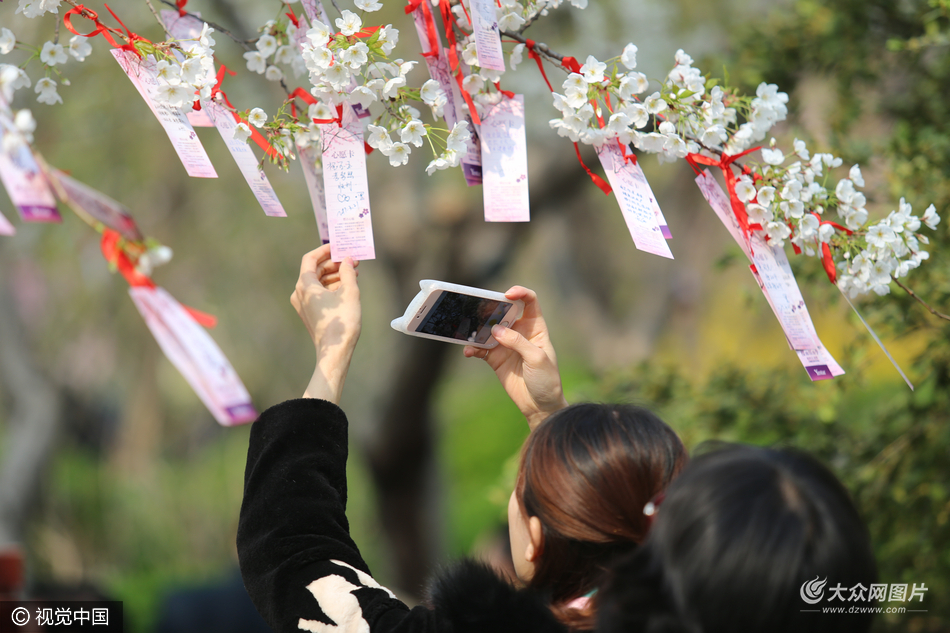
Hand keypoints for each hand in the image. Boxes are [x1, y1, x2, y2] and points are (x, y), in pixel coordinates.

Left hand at [290, 245, 360, 402]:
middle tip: (351, 260)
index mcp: (305, 285)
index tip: (338, 246)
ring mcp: (303, 305)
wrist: (335, 351)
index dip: (324, 250)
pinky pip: (319, 294)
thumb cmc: (342, 321)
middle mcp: (300, 293)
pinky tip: (347, 288)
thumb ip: (348, 271)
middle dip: (333, 264)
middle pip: (315, 271)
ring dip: (334, 276)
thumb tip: (347, 260)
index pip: (310, 259)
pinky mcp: (310, 314)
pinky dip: (331, 287)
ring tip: (353, 273)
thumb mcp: (349, 291)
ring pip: (318, 283)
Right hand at [464, 286, 567, 429]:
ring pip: (488, 329)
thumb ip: (518, 342)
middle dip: (491, 309)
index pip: (529, 302)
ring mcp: (506, 345)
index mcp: (536, 328)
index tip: (507, 294)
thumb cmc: (546, 380)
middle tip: (480, 311)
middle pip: (504, 312)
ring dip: (477, 328)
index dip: (520, 293)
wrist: (540, 406)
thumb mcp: (537, 359)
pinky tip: (469, 351)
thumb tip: (496, 330)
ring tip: (469, 331)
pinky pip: (480, 348)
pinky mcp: (495, 358)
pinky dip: (473, 348)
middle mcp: (519, 332)